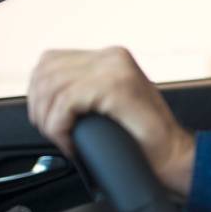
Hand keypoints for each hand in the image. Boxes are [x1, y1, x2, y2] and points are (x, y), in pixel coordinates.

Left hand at [27, 47, 195, 196]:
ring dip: (49, 120)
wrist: (173, 155)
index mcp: (111, 57)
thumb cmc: (142, 138)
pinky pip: (66, 103)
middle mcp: (113, 57)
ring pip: (52, 87)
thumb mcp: (108, 102)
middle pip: (46, 71)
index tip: (46, 118)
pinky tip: (71, 143)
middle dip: (39, 107)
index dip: (37, 91)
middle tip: (53, 132)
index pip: (51, 60)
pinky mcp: (115, 87)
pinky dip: (60, 127)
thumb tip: (41, 95)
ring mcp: (115, 69)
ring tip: (63, 139)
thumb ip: (84, 90)